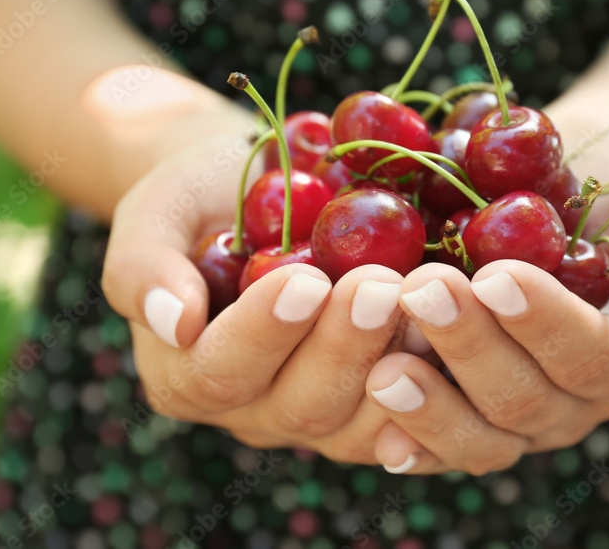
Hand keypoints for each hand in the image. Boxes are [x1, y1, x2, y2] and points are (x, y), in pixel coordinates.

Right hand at [102, 136, 413, 464]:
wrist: (259, 191)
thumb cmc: (200, 198)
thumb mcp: (155, 211)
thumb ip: (144, 267)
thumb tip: (177, 323)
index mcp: (185, 372)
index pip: (218, 372)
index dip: (263, 334)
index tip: (304, 280)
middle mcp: (253, 407)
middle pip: (301, 404)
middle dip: (345, 346)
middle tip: (381, 287)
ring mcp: (320, 409)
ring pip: (362, 417)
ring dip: (399, 359)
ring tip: (428, 298)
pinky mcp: (374, 398)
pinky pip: (409, 412)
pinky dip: (438, 377)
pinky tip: (464, 331)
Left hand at [361, 145, 608, 474]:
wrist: (565, 191)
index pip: (593, 354)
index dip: (545, 322)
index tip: (497, 275)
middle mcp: (581, 403)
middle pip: (529, 398)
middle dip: (473, 347)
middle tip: (424, 290)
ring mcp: (526, 421)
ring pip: (486, 437)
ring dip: (434, 404)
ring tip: (385, 367)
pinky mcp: (474, 418)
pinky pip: (445, 448)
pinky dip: (413, 442)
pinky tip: (376, 431)